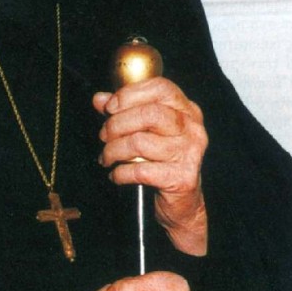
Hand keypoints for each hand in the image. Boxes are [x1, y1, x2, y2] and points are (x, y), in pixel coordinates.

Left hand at [93, 77, 207, 255]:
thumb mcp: (144, 131)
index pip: (160, 87)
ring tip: (107, 157)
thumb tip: (100, 98)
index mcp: (186, 110)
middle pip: (148, 114)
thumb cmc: (162, 161)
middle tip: (104, 136)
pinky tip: (117, 175)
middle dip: (117, 124)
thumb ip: (123, 111)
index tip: (110, 107)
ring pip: (139, 142)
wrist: (183, 203)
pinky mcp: (182, 178)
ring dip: (113, 150)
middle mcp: (192, 128)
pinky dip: (120, 173)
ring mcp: (190, 153)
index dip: (130, 94)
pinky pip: (140, 170)